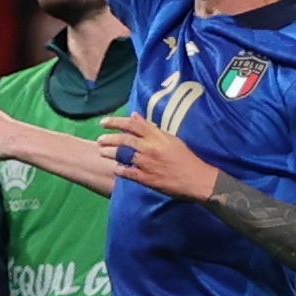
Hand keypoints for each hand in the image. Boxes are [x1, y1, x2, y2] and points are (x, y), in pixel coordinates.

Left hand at [103, 109, 218, 201]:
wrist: (196, 179)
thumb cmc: (185, 157)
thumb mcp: (170, 138)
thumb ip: (151, 128)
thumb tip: (135, 115)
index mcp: (157, 136)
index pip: (132, 124)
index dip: (116, 122)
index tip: (104, 122)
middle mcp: (150, 148)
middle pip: (124, 140)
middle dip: (108, 138)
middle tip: (100, 139)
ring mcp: (147, 163)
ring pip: (122, 156)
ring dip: (110, 153)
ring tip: (102, 152)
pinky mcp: (146, 178)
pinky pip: (127, 172)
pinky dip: (119, 169)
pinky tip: (115, 168)